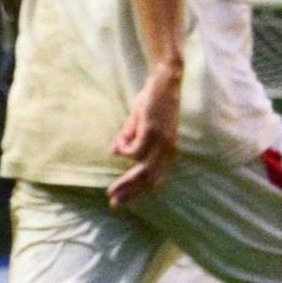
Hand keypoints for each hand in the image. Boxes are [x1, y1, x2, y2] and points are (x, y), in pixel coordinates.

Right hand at [107, 64, 181, 207]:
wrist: (164, 80)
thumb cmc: (152, 101)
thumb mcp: (138, 123)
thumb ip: (129, 138)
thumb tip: (113, 153)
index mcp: (167, 151)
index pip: (154, 179)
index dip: (137, 191)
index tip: (119, 201)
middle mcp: (168, 150)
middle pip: (149, 179)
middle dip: (130, 192)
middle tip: (113, 203)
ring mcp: (162, 141)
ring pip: (142, 168)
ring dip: (125, 171)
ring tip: (115, 162)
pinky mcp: (153, 131)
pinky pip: (135, 151)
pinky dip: (124, 150)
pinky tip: (119, 142)